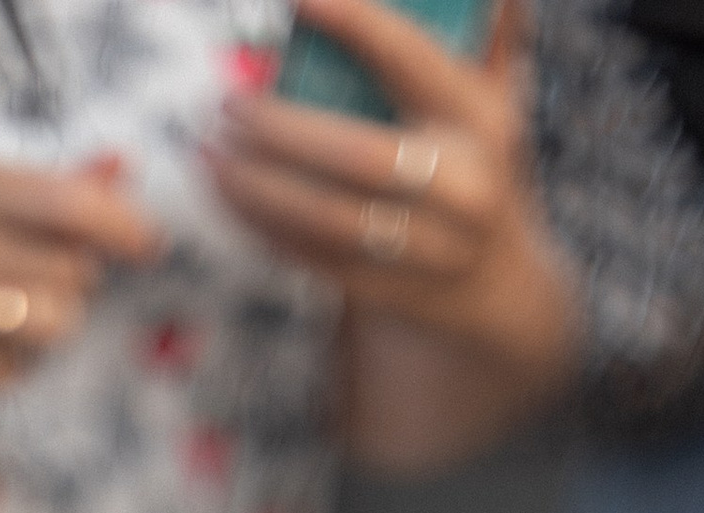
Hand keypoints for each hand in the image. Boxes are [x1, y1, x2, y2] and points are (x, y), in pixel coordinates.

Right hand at [0, 150, 164, 413]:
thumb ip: (25, 197)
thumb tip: (119, 203)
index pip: (61, 199)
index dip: (119, 225)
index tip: (148, 245)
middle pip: (68, 270)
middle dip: (73, 285)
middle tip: (36, 292)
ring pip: (48, 325)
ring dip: (49, 331)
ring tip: (9, 325)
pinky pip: (9, 375)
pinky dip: (7, 369)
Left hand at [208, 0, 575, 462]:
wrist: (491, 282)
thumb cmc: (472, 160)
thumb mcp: (490, 96)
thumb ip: (485, 32)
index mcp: (480, 119)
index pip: (410, 62)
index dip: (354, 25)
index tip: (298, 0)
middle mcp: (462, 188)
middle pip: (360, 155)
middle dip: (284, 129)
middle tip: (229, 105)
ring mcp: (427, 251)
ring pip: (330, 219)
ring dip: (259, 188)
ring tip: (212, 156)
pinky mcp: (388, 292)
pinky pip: (315, 260)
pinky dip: (264, 228)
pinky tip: (228, 199)